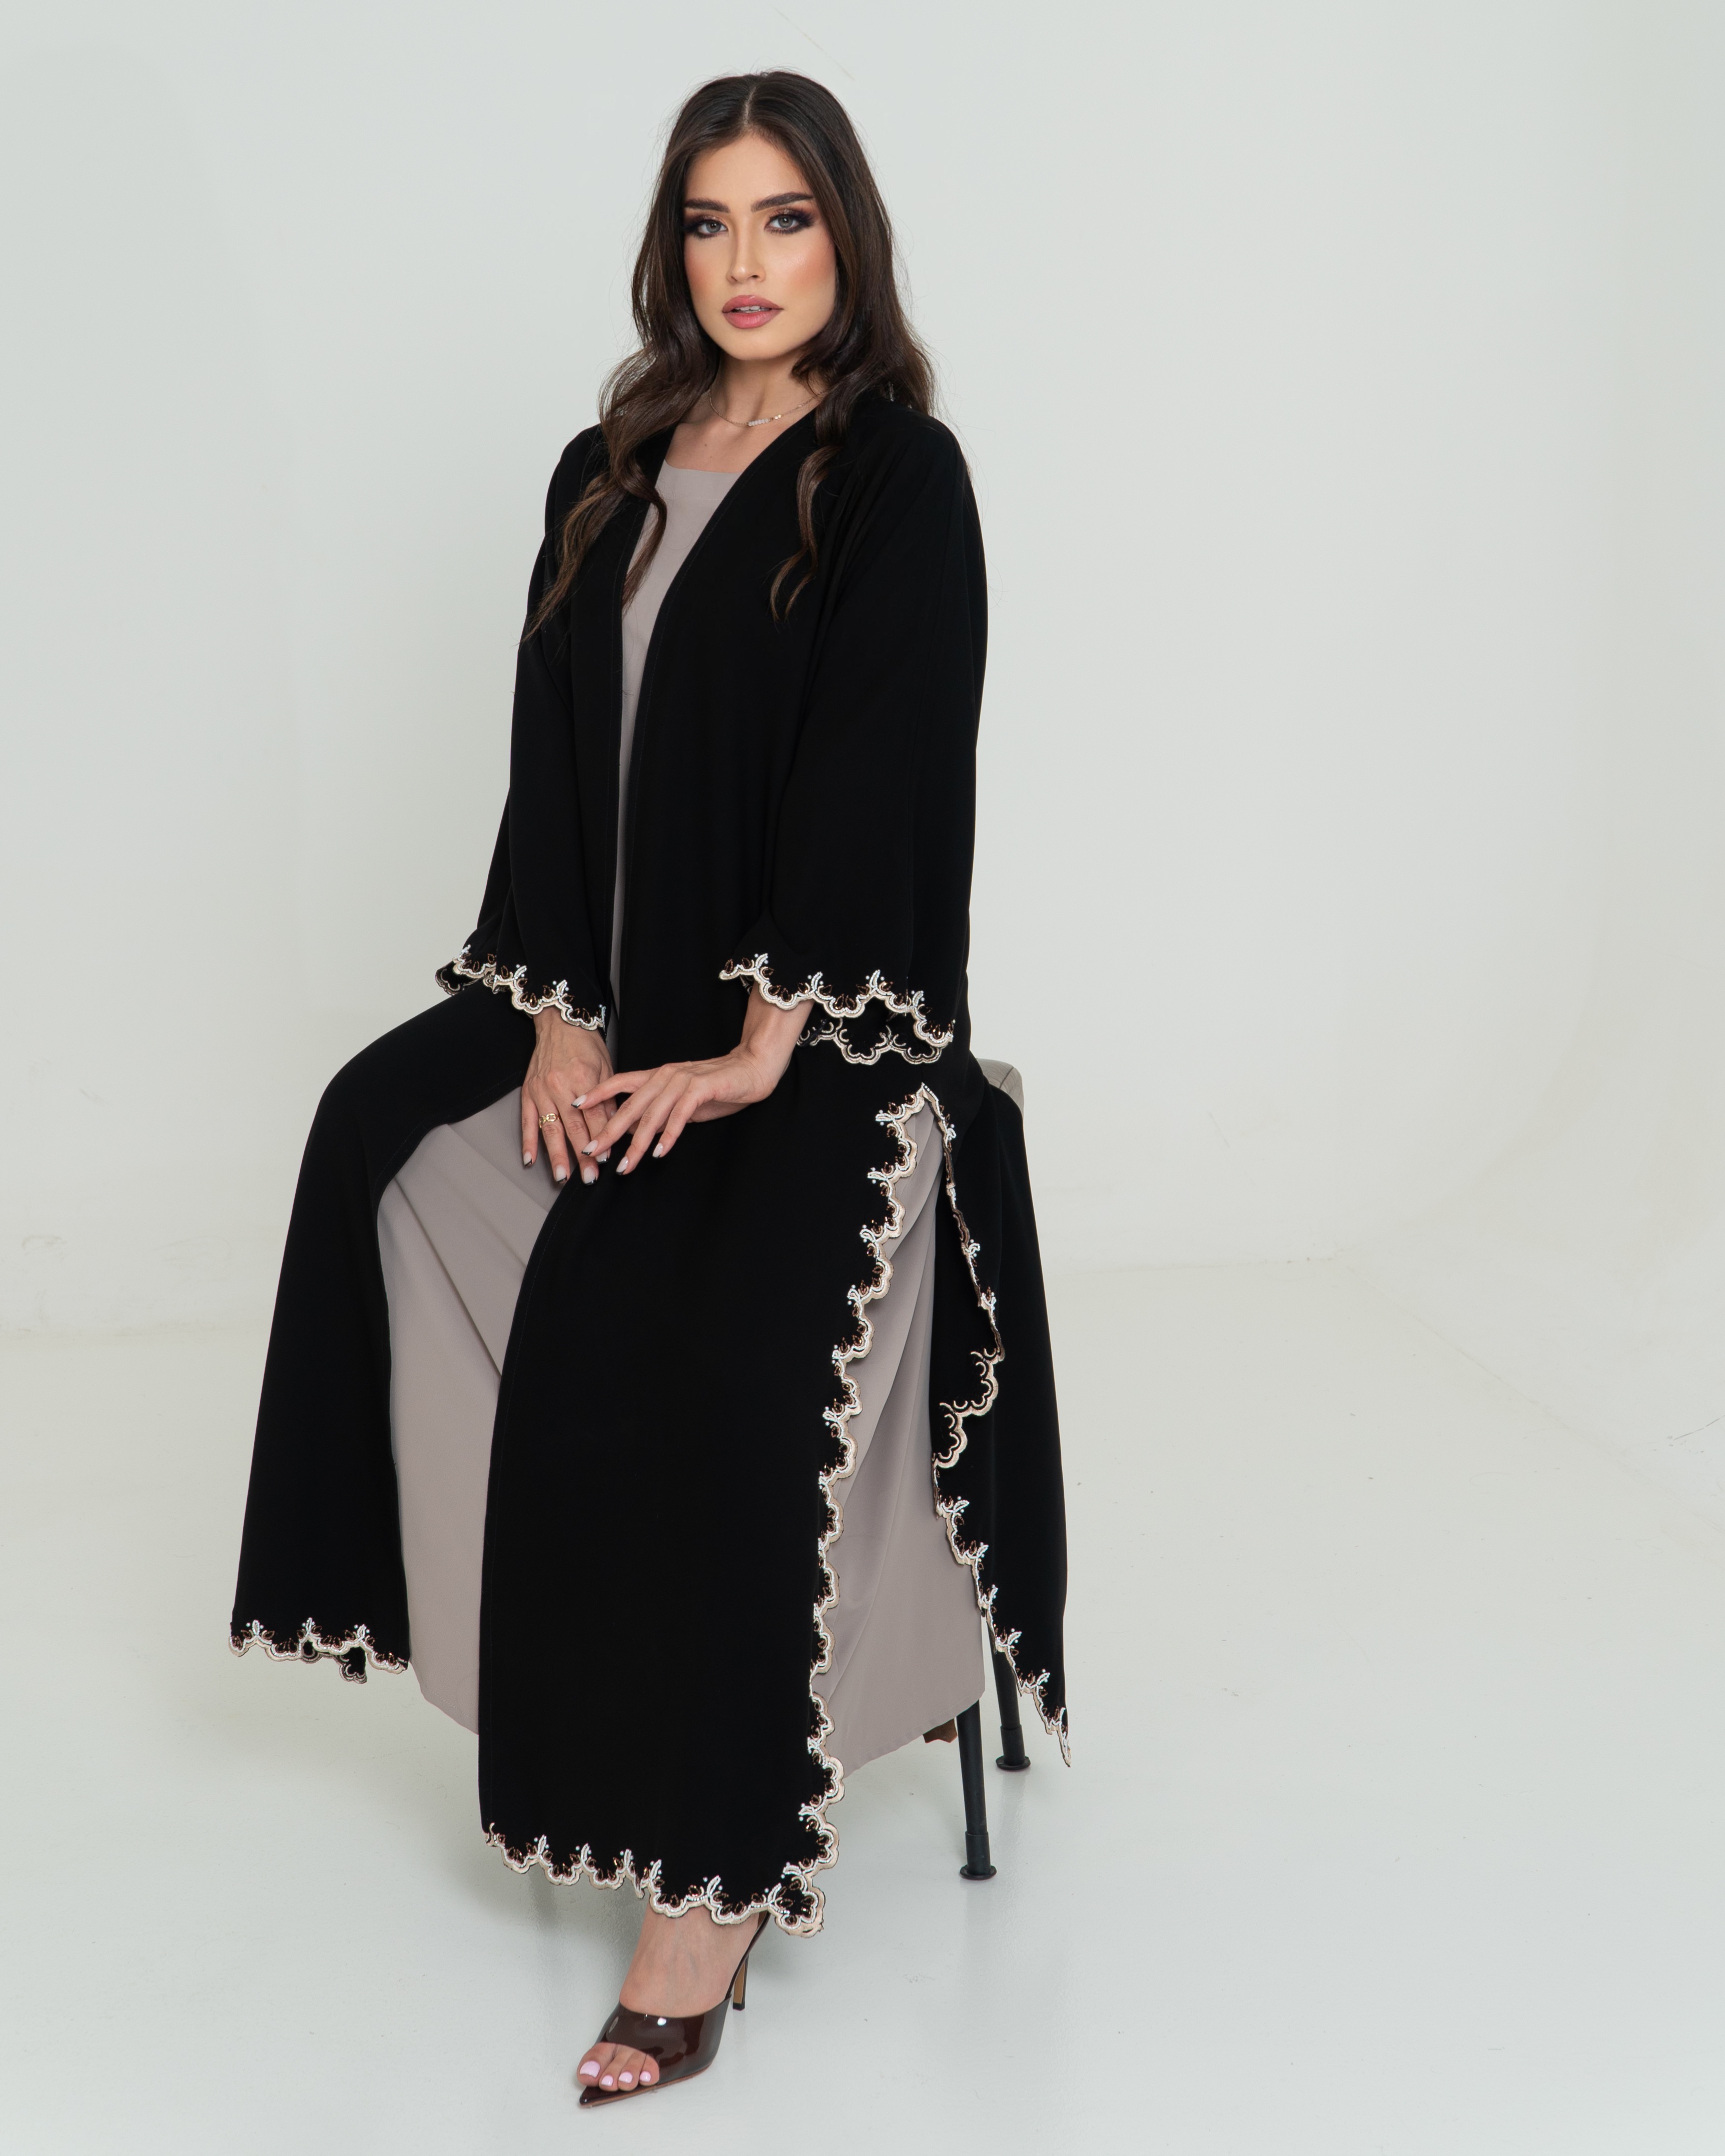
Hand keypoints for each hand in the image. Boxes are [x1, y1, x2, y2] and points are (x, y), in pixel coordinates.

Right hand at [521, 1010, 613, 1185]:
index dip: (602, 1139)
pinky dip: (528, 1142)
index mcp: (583, 1078)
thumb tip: (617, 1129)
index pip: (595, 1117)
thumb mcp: (605, 1068)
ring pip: (550, 1129)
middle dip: (583, 1156)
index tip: (608, 1159)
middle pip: (574, 1127)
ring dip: (557, 1156)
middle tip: (590, 1177)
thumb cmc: (585, 1044)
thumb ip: (608, 1099)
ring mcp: (542, 1090)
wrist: (560, 1023)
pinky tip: (531, 1160)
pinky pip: (527, 1121)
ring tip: (563, 1177)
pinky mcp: (528, 1092)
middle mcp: (561, 1086)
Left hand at [575, 989, 808, 1175]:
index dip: (597, 1093)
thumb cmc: (718, 1086)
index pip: (620, 1082)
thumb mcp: (682, 1099)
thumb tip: (636, 1129)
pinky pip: (680, 1114)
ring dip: (637, 1143)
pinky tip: (660, 1152)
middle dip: (609, 1131)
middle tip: (592, 1151)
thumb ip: (660, 1110)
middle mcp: (666, 1075)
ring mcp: (683, 1080)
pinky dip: (669, 1135)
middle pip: (630, 1105)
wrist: (752, 1070)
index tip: (575, 1107)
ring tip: (625, 1165)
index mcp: (658, 1075)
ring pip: (652, 1115)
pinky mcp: (702, 1089)